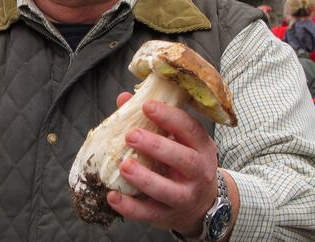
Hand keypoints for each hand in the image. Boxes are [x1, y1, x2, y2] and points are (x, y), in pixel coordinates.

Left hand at [107, 94, 219, 236]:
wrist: (202, 205)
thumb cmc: (183, 163)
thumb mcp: (179, 141)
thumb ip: (153, 121)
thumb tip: (123, 99)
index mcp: (201, 147)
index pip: (190, 129)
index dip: (169, 116)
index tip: (147, 106)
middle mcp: (199, 173)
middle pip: (183, 159)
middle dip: (156, 146)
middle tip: (131, 135)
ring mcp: (185, 197)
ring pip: (168, 190)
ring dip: (144, 178)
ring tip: (124, 166)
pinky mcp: (169, 216)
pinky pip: (150, 214)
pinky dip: (130, 207)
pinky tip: (112, 196)